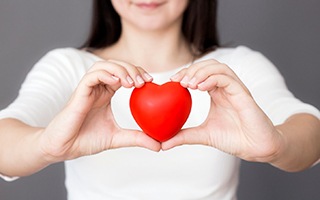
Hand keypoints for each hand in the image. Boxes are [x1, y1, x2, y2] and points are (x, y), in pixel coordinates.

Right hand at [40, 60, 160, 162]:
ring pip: (103, 66)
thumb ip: (137, 138)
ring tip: (132, 82)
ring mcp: (88, 89)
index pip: (124, 74)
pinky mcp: (78, 93)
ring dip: (120, 69)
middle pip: (116, 65)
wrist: (64, 148)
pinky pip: (92, 75)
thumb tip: (159, 146)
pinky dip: (106, 74)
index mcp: (106, 93)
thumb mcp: (118, 138)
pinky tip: (118, 83)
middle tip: (145, 81)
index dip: (137, 73)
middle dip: (132, 69)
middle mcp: (98, 88)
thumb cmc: (86, 140)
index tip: (150, 82)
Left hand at [162, 59, 283, 162]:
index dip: (185, 73)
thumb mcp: (203, 135)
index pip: (200, 74)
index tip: (172, 81)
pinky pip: (228, 79)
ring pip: (219, 67)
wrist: (256, 148)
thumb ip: (184, 136)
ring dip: (201, 71)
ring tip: (188, 84)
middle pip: (208, 65)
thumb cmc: (234, 139)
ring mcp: (236, 89)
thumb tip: (163, 144)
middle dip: (191, 69)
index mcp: (217, 93)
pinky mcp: (244, 94)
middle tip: (178, 81)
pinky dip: (212, 79)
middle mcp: (226, 87)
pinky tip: (200, 87)